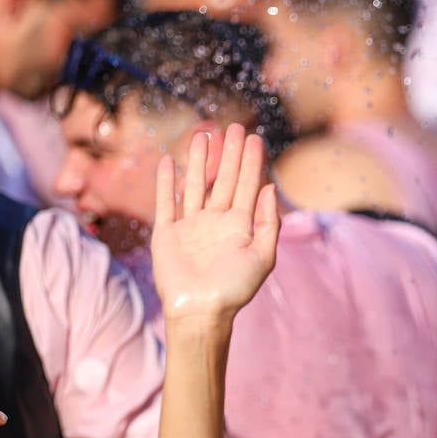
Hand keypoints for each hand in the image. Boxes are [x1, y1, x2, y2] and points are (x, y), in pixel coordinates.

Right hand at [152, 123, 279, 324]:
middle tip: (234, 127)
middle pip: (224, 180)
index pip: (247, 186)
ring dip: (198, 161)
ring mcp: (191, 226)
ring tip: (204, 136)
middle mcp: (216, 222)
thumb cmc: (235, 289)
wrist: (201, 310)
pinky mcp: (167, 233)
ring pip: (195, 185)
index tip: (254, 138)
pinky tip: (169, 162)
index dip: (251, 162)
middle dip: (229, 154)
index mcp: (240, 227)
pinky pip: (166, 202)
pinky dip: (167, 182)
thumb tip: (270, 188)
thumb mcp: (263, 257)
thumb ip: (269, 223)